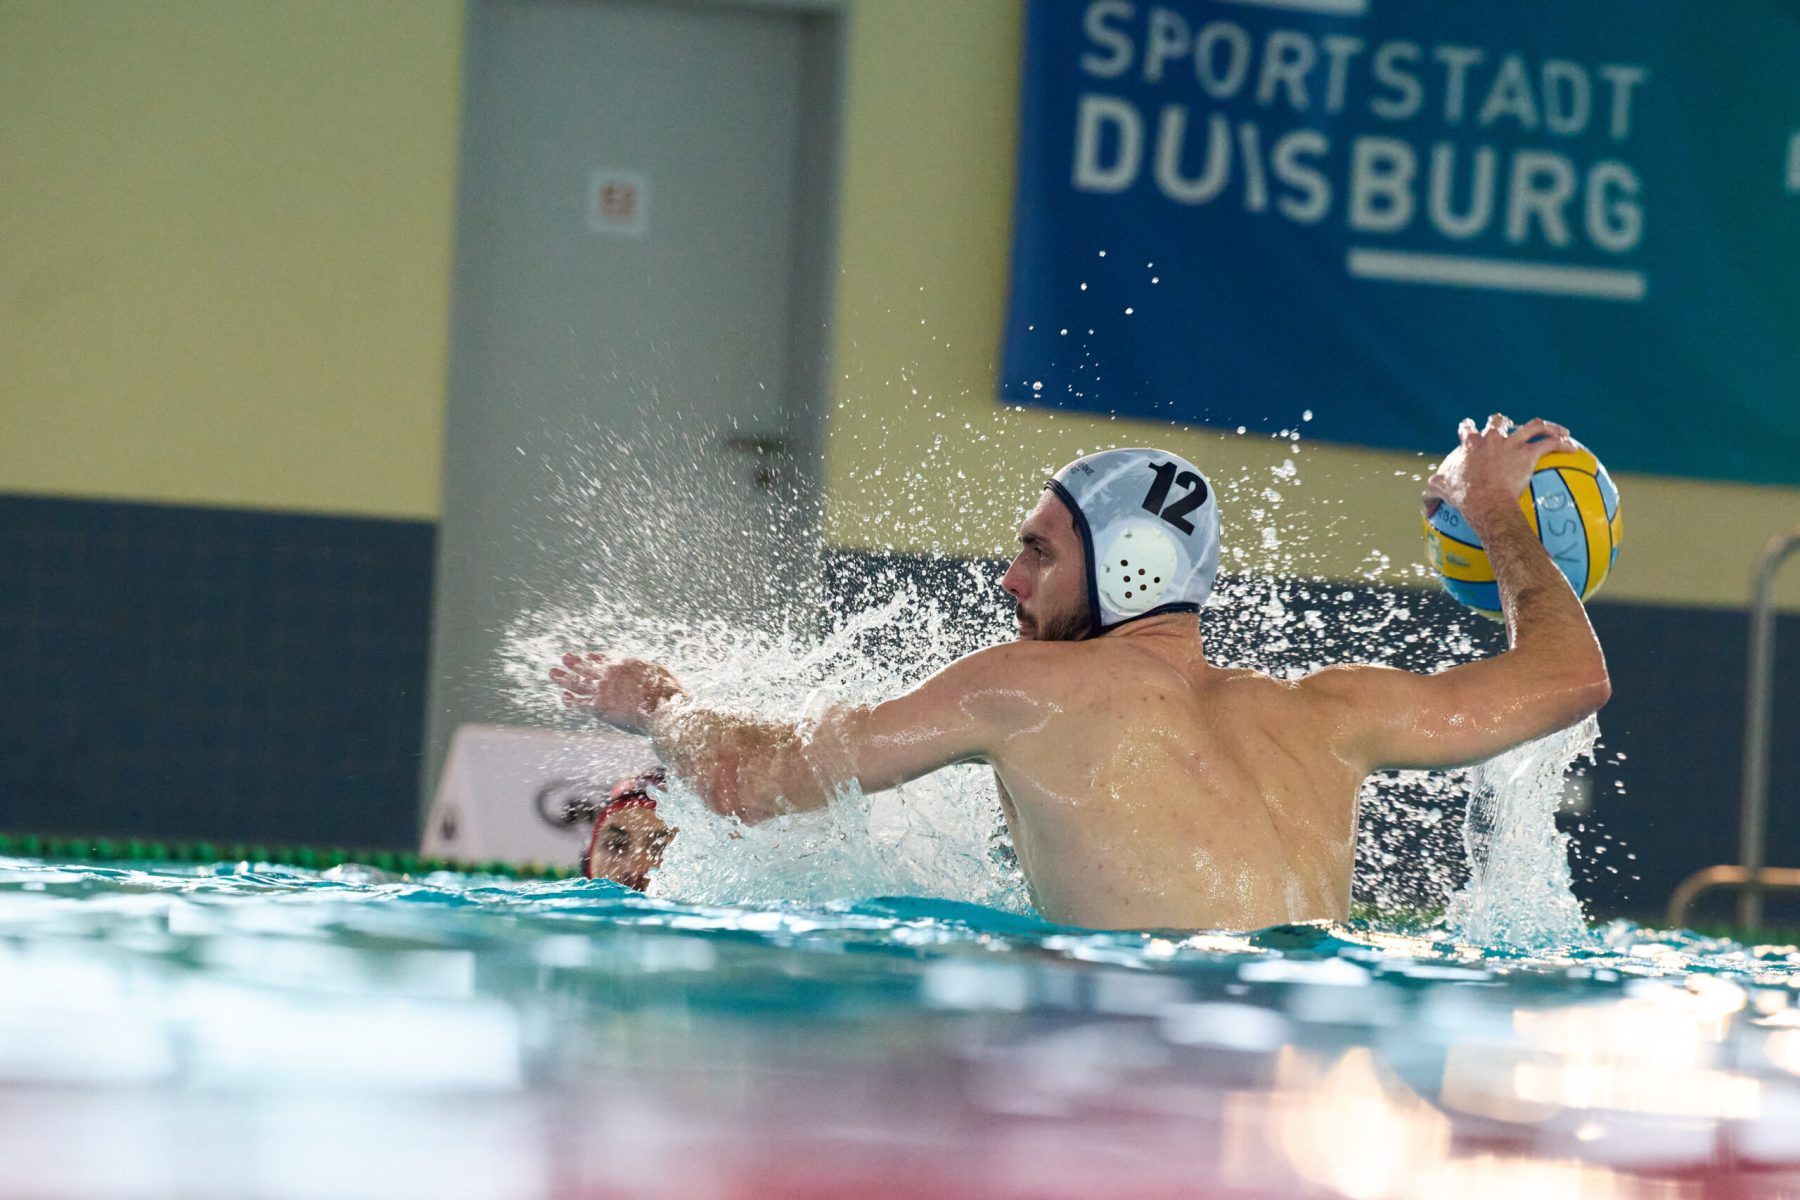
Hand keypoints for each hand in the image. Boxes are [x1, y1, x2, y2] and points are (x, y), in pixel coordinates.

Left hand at [550, 653, 683, 734]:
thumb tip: (652, 676)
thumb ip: (651, 674)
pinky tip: (562, 697)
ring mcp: (603, 689)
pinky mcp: (598, 706)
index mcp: (626, 663)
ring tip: (552, 672)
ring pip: (577, 682)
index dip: (594, 658)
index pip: (605, 659)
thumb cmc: (669, 696)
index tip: (587, 656)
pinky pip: (579, 702)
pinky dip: (569, 700)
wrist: (662, 709)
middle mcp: (611, 673)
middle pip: (587, 666)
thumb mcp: (662, 676)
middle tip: (564, 658)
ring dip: (563, 677)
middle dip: (574, 662)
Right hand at [1423, 414, 1575, 522]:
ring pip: (1534, 425)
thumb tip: (1426, 508)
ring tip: (1560, 430)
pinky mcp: (1528, 454)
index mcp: (1470, 443)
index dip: (1469, 427)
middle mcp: (1491, 437)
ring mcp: (1511, 444)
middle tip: (1511, 429)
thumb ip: (1431, 496)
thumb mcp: (1439, 492)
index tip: (1472, 429)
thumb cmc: (1462, 496)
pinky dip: (1563, 443)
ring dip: (1547, 426)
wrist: (1484, 500)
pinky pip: (1551, 443)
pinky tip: (1573, 448)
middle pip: (1499, 421)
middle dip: (1505, 422)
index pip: (1467, 428)